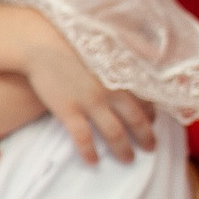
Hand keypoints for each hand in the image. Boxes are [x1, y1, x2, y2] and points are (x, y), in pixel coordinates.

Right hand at [20, 34, 155, 163]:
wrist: (41, 42)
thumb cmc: (76, 36)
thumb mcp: (112, 38)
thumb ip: (137, 46)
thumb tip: (157, 54)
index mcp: (124, 75)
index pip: (147, 100)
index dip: (153, 114)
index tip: (155, 122)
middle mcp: (112, 92)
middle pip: (136, 121)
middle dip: (146, 137)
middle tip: (150, 148)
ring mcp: (90, 103)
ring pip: (114, 133)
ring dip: (123, 149)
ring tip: (128, 160)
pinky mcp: (69, 110)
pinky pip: (83, 138)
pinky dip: (90, 152)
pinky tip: (93, 161)